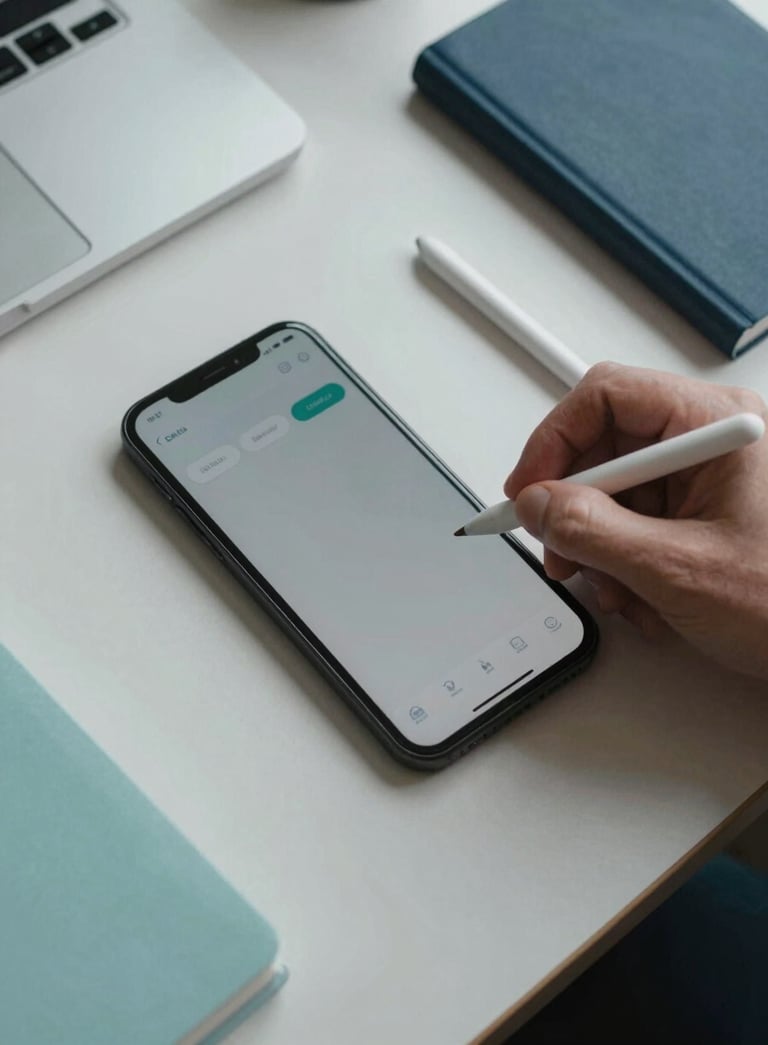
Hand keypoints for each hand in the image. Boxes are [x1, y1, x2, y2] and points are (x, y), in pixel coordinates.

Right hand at [504, 363, 767, 680]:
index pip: (608, 395)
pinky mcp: (703, 511)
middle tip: (557, 550)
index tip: (528, 491)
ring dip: (598, 546)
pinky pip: (637, 521)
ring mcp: (707, 477)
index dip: (554, 441)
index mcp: (716, 426)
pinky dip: (624, 561)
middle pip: (607, 446)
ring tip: (614, 590)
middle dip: (575, 507)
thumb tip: (537, 505)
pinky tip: (642, 597)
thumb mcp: (678, 570)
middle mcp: (710, 441)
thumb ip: (594, 532)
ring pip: (616, 491)